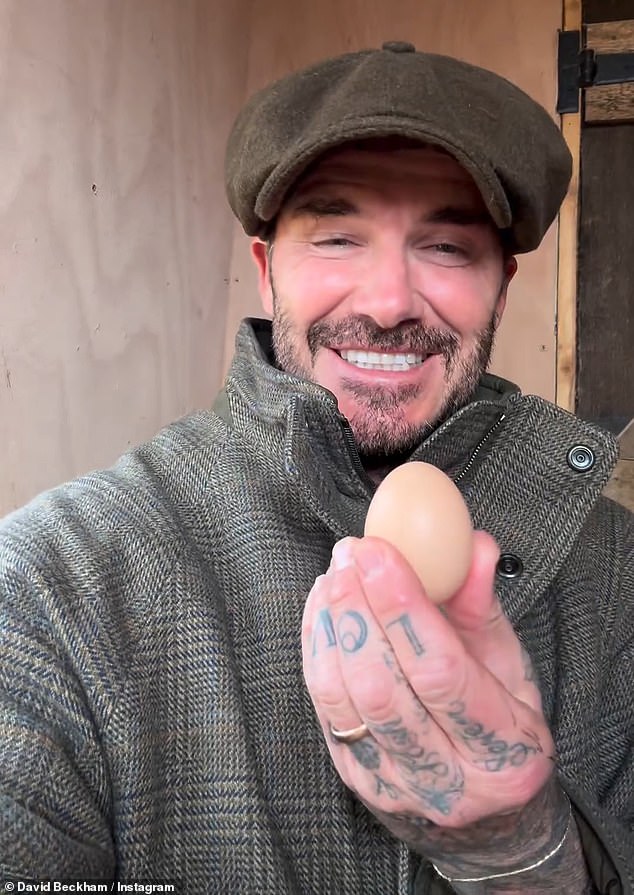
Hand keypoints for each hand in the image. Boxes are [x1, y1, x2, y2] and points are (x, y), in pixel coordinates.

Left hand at [301, 531, 557, 868]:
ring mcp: (394, 786)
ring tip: (336, 574)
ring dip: (330, 625)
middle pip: (381, 687)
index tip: (379, 551)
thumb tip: (475, 546)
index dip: (403, 607)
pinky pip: (323, 707)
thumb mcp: (511, 665)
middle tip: (350, 554)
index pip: (440, 672)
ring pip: (342, 699)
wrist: (487, 810)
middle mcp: (447, 781)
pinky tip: (322, 608)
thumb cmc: (504, 721)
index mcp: (503, 751)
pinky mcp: (356, 778)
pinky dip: (316, 649)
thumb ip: (485, 606)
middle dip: (357, 609)